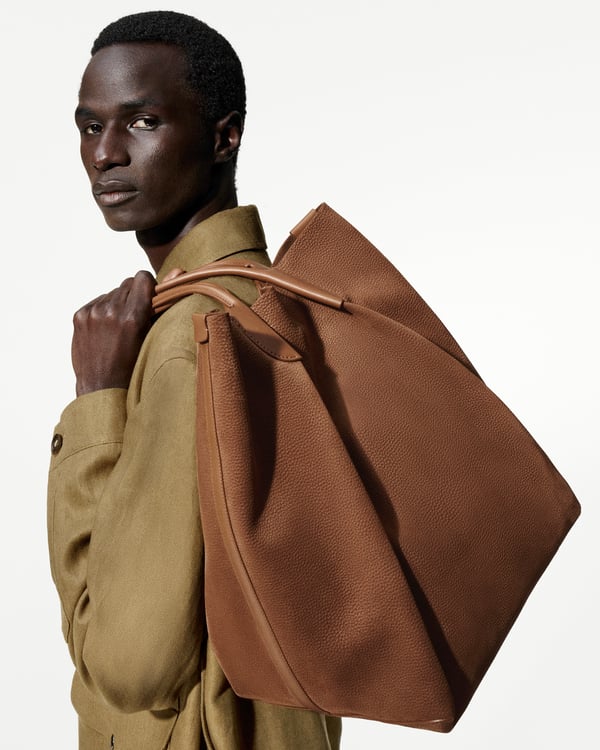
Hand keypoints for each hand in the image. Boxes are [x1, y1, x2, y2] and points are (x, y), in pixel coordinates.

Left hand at [72, 271, 155, 395]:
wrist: (101, 387)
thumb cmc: (133, 366)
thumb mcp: (152, 335)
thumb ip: (163, 301)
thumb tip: (178, 270)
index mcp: (131, 318)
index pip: (142, 278)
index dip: (148, 287)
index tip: (149, 300)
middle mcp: (110, 312)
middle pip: (127, 284)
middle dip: (133, 296)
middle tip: (134, 318)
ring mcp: (92, 313)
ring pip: (112, 292)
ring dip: (118, 304)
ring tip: (119, 328)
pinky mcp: (80, 316)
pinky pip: (97, 301)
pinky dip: (103, 310)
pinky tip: (106, 330)